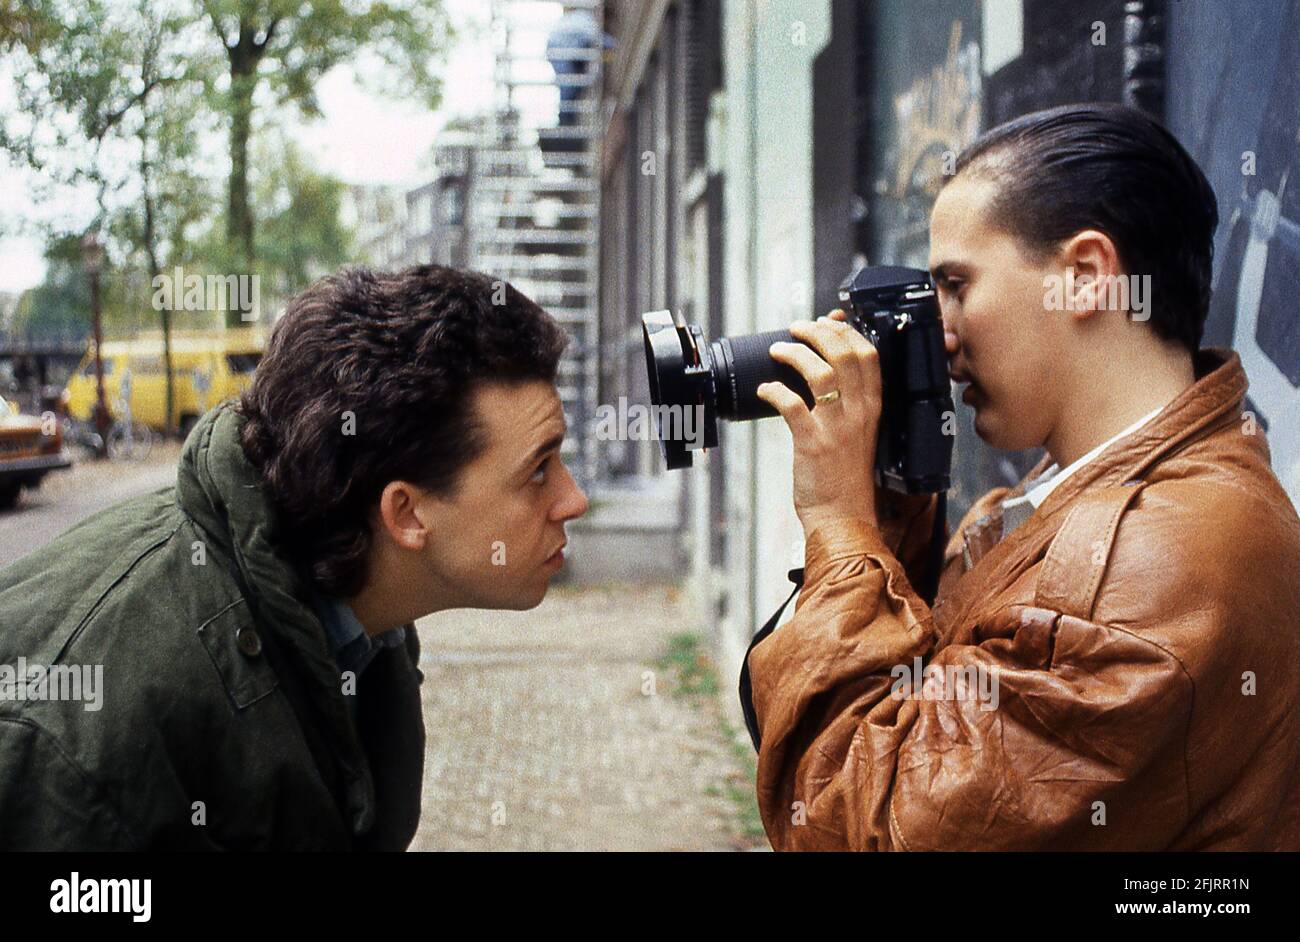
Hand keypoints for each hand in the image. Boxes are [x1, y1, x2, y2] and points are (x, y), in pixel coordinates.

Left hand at [756, 311, 882, 536]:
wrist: (843, 517)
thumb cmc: (844, 475)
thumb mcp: (856, 433)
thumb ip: (847, 402)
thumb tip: (825, 369)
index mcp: (873, 408)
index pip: (869, 355)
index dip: (845, 332)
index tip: (826, 322)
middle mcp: (860, 413)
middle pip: (845, 354)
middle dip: (819, 332)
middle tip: (796, 327)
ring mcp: (838, 428)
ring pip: (821, 372)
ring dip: (795, 353)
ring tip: (776, 349)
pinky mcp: (813, 444)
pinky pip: (792, 405)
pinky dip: (774, 390)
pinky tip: (763, 389)